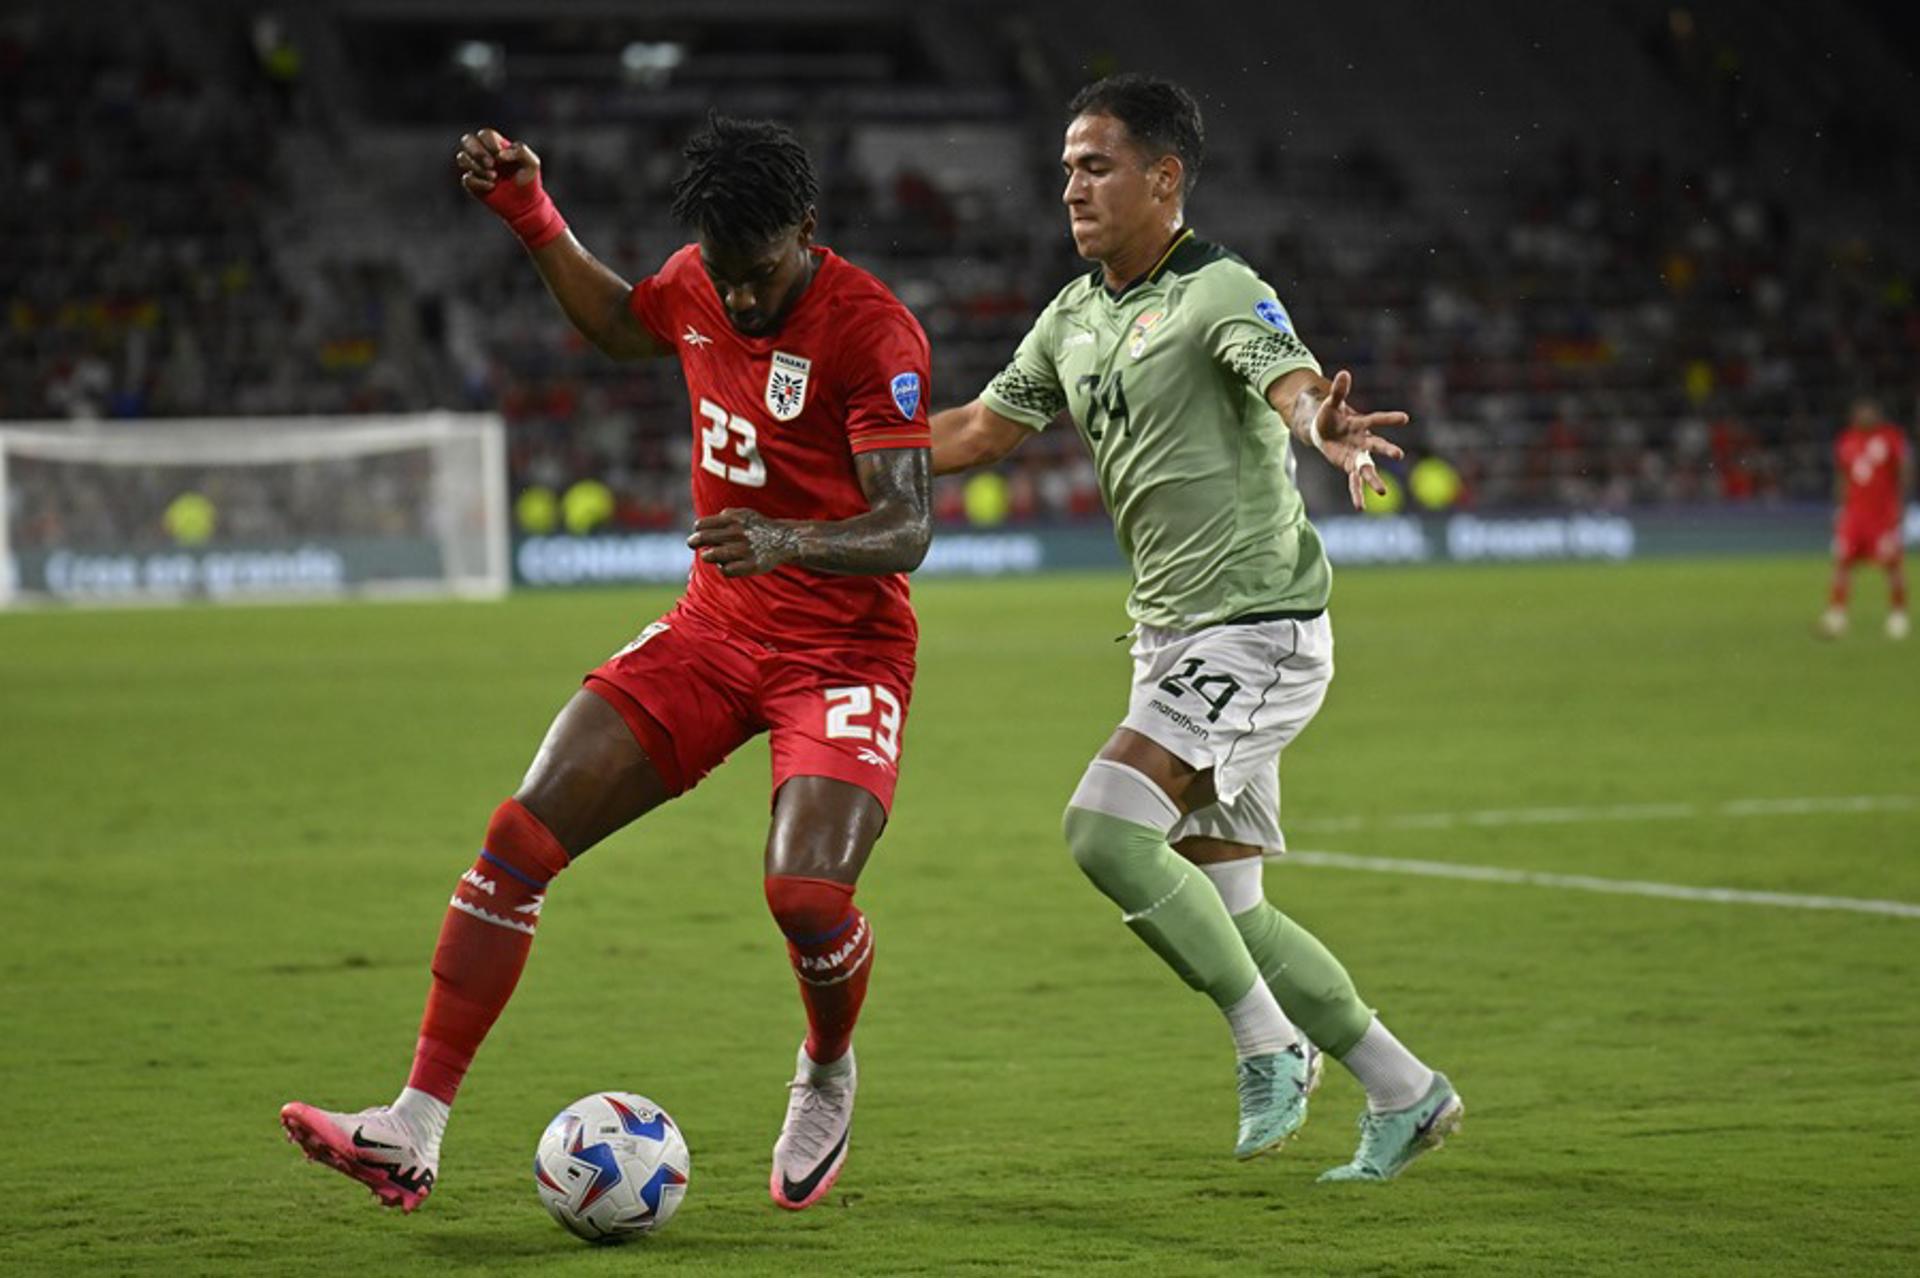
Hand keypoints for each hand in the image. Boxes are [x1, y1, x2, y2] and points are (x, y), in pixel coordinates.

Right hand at [454, 128, 565, 246]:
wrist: (526, 204)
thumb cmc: (529, 180)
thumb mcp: (532, 163)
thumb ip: (520, 151)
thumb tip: (499, 155)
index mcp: (497, 145)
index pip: (485, 134)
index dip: (489, 142)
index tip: (500, 154)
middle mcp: (484, 154)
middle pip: (467, 140)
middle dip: (477, 151)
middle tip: (491, 164)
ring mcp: (477, 168)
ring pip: (462, 157)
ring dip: (476, 166)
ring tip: (494, 176)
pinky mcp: (473, 184)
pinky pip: (466, 178)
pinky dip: (478, 182)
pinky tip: (492, 186)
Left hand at [687, 508, 801, 577]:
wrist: (784, 539)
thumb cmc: (758, 527)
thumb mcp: (743, 514)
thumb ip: (724, 517)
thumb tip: (701, 526)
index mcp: (732, 519)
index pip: (701, 525)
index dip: (697, 530)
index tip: (699, 533)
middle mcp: (736, 533)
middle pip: (701, 539)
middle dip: (694, 542)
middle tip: (694, 544)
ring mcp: (743, 550)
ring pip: (710, 556)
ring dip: (708, 556)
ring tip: (711, 556)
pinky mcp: (751, 565)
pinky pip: (725, 570)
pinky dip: (723, 568)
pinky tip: (727, 565)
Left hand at [1310, 369, 1408, 510]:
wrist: (1325, 431)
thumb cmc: (1331, 416)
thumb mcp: (1331, 404)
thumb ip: (1339, 392)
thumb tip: (1343, 373)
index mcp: (1362, 424)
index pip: (1377, 419)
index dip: (1389, 418)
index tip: (1405, 418)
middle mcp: (1364, 441)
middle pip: (1377, 445)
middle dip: (1387, 449)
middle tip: (1399, 454)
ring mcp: (1358, 455)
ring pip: (1368, 468)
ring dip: (1374, 480)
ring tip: (1383, 492)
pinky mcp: (1350, 467)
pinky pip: (1354, 482)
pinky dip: (1357, 493)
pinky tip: (1361, 507)